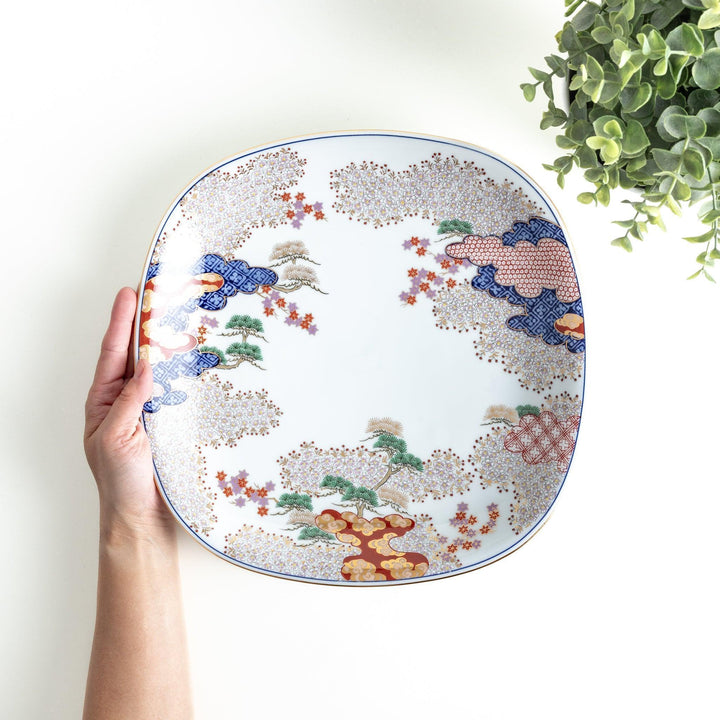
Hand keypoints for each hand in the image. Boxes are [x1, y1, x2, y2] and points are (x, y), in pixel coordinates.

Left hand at [84, 287, 171, 536]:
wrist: (142, 516)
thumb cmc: (120, 482)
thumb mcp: (117, 439)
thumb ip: (129, 402)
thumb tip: (146, 366)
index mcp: (104, 402)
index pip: (113, 354)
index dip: (121, 323)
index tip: (129, 294)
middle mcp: (125, 401)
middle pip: (136, 354)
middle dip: (145, 325)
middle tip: (158, 296)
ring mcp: (148, 410)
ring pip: (159, 369)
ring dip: (169, 346)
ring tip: (181, 321)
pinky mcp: (170, 421)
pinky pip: (177, 389)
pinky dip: (184, 371)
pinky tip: (194, 359)